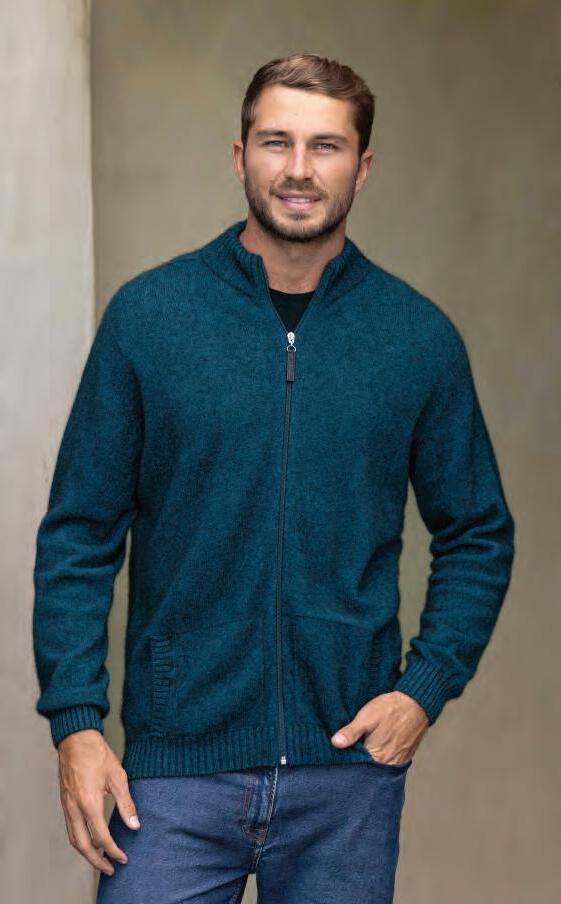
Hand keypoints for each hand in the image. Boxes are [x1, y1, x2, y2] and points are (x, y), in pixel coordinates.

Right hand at [57, 729, 139, 876]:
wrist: (76, 739)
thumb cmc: (97, 754)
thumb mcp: (118, 777)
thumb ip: (126, 803)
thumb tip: (135, 825)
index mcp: (89, 802)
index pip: (101, 837)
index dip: (113, 850)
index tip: (123, 858)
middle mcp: (74, 808)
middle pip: (82, 846)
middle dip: (96, 861)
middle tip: (111, 869)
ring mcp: (67, 806)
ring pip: (74, 839)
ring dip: (87, 854)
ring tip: (101, 860)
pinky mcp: (65, 802)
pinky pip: (70, 828)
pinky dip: (80, 840)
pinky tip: (91, 840)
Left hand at [330, 691, 429, 764]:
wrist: (416, 703)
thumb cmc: (390, 709)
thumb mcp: (366, 717)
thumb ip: (351, 732)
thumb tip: (335, 743)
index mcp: (377, 756)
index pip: (356, 767)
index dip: (347, 761)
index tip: (339, 754)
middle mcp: (388, 764)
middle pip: (367, 769)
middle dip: (358, 762)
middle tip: (351, 749)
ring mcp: (397, 762)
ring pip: (377, 767)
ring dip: (369, 761)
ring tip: (363, 747)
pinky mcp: (404, 757)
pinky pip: (388, 763)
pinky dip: (380, 758)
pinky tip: (375, 746)